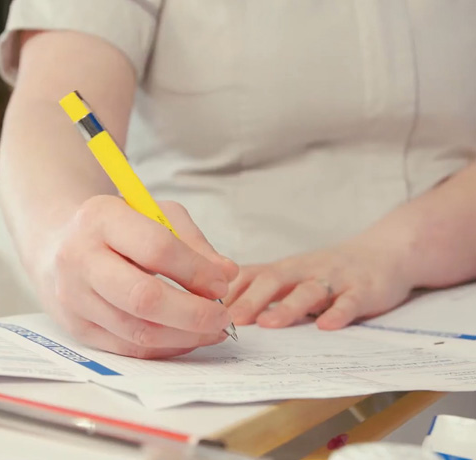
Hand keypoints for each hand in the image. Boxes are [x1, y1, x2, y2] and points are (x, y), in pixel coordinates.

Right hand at [36, 195, 237, 358]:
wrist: (57, 244)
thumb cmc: (115, 227)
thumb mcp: (152, 213)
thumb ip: (191, 241)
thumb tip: (226, 274)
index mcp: (100, 218)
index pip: (156, 249)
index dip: (195, 270)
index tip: (221, 283)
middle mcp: (79, 259)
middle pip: (143, 298)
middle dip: (192, 313)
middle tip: (222, 316)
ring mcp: (74, 298)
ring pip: (138, 331)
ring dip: (184, 337)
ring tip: (211, 330)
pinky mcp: (76, 328)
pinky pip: (128, 349)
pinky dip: (164, 348)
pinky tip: (186, 338)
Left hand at [226, 237, 413, 329]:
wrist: (384, 254)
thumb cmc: (326, 272)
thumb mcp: (290, 276)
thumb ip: (258, 289)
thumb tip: (213, 308)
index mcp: (283, 270)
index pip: (248, 276)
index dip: (226, 292)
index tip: (204, 308)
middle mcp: (304, 271)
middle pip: (273, 281)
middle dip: (250, 300)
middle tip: (230, 319)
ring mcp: (334, 279)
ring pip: (308, 291)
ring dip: (287, 308)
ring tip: (269, 324)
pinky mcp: (363, 290)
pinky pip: (350, 301)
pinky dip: (338, 313)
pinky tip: (326, 326)